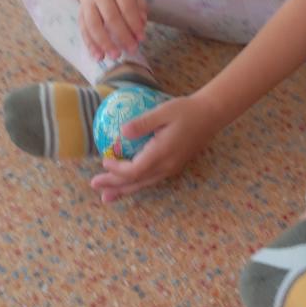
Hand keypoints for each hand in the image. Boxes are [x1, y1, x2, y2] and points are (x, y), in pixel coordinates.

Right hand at [79, 0, 146, 61]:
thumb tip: (141, 25)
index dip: (134, 23)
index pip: (127, 6)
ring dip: (105, 43)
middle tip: (132, 49)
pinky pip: (84, 32)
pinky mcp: (80, 16)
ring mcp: (87, 5)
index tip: (141, 38)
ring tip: (115, 56)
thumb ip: (140, 8)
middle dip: (122, 35)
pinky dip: (91, 46)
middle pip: (111, 16)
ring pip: (94, 25)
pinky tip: (99, 57)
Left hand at [90, 93, 220, 201]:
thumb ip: (143, 123)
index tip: (104, 160)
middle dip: (115, 185)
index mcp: (162, 153)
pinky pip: (151, 179)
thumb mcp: (163, 111)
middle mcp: (166, 166)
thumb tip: (122, 131)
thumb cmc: (186, 110)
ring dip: (124, 189)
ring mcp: (171, 168)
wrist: (210, 115)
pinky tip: (128, 183)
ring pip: (144, 183)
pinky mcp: (173, 165)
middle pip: (136, 181)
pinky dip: (136, 183)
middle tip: (95, 185)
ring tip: (107, 196)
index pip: (134, 170)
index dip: (117, 170)